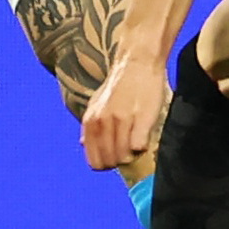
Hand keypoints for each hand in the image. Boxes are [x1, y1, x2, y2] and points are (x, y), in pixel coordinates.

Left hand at [80, 46, 169, 174]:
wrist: (138, 64)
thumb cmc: (119, 86)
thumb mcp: (96, 104)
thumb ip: (90, 126)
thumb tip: (83, 143)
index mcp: (91, 122)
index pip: (94, 162)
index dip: (106, 164)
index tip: (115, 157)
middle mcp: (102, 123)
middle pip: (110, 162)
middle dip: (120, 161)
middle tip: (129, 149)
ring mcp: (121, 122)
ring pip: (124, 157)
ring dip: (133, 154)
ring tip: (137, 139)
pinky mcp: (141, 119)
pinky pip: (139, 147)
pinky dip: (143, 146)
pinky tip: (145, 134)